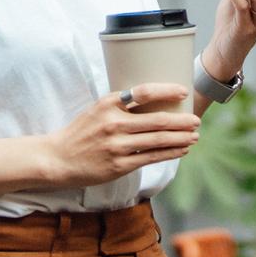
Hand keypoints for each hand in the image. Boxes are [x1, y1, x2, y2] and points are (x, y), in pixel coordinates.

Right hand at [39, 83, 201, 187]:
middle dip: (182, 121)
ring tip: (194, 136)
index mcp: (108, 104)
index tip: (183, 92)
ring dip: (181, 138)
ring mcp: (117, 146)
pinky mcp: (119, 165)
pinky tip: (181, 150)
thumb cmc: (80, 132)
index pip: (143, 92)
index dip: (167, 91)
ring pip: (158, 140)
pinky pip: (151, 157)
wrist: (58, 158)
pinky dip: (170, 153)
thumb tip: (154, 101)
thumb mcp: (96, 110)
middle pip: (157, 120)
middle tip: (197, 120)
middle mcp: (113, 123)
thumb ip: (120, 105)